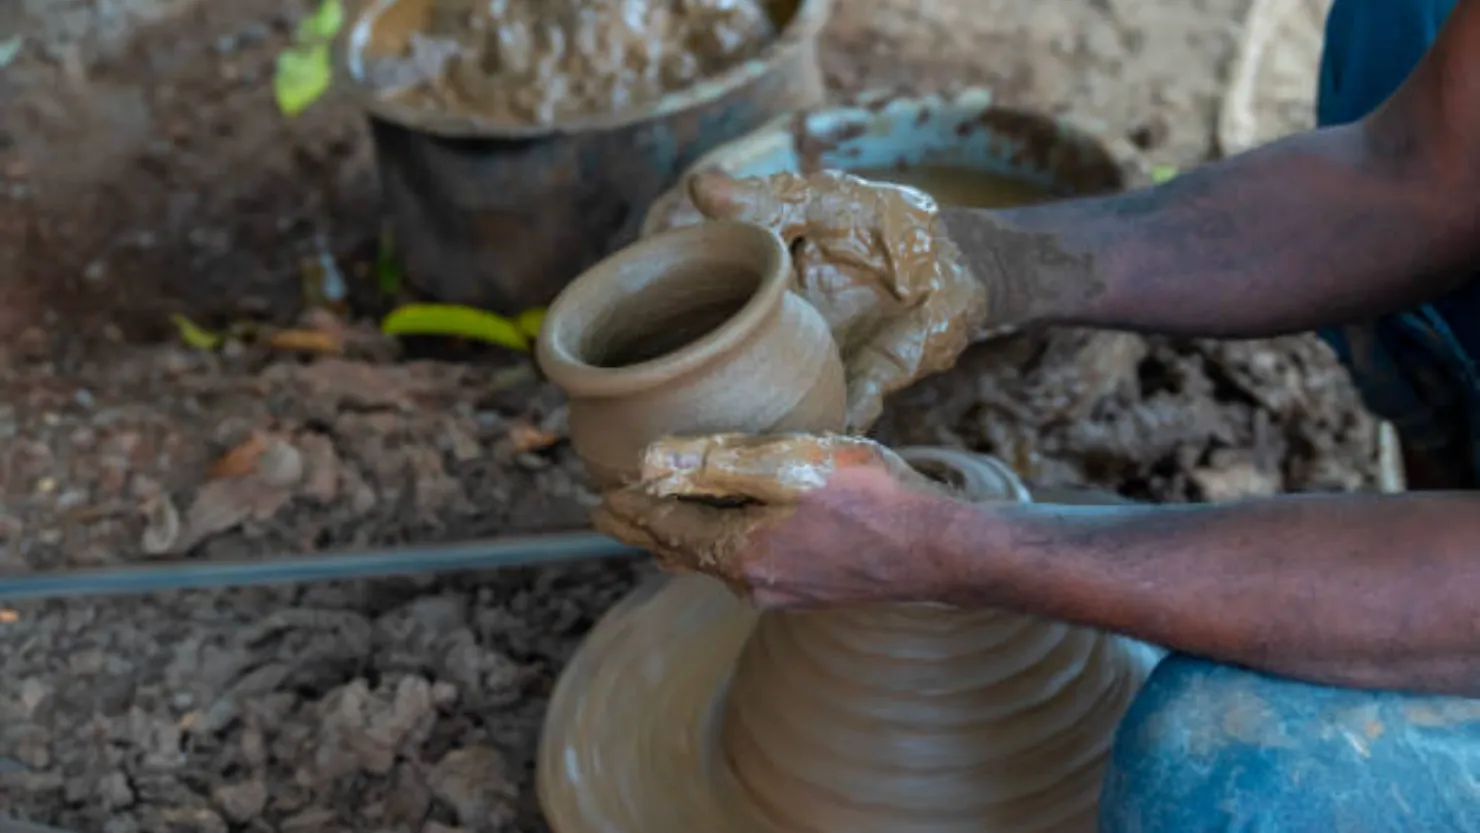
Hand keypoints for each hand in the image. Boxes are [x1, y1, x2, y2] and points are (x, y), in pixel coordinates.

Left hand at [591, 432, 958, 607]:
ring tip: (656, 524)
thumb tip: (653, 465)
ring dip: (679, 540)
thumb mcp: (791, 466)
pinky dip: (717, 546)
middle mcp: (753, 583)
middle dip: (644, 530)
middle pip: (681, 552)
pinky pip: (744, 566)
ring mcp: (782, 592)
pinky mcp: (808, 589)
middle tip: (609, 515)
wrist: (941, 550)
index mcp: (740, 554)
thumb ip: (718, 465)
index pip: (666, 530)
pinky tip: (726, 535)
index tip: (601, 499)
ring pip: (712, 562)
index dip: (631, 510)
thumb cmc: (873, 500)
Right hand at [680, 171, 990, 431]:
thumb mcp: (828, 202)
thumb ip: (767, 201)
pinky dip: (830, 429)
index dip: (671, 335)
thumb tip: (696, 188)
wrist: (965, 258)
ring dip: (762, 427)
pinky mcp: (872, 378)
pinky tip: (807, 451)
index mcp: (765, 293)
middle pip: (736, 373)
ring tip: (725, 451)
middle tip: (665, 424)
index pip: (709, 314)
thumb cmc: (890, 223)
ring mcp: (826, 361)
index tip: (634, 353)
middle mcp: (785, 336)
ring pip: (784, 405)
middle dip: (705, 400)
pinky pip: (846, 412)